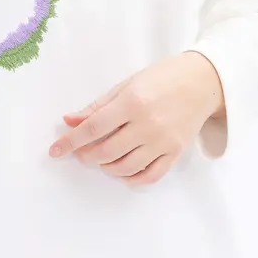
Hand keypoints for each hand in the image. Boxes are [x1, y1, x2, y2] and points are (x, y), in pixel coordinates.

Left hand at [49, 52, 223, 184]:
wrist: (203, 81)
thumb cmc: (162, 78)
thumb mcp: (127, 84)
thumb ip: (98, 105)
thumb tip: (69, 121)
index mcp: (133, 102)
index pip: (94, 127)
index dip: (71, 140)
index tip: (55, 150)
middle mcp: (148, 124)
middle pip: (107, 151)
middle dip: (87, 155)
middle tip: (81, 152)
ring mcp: (163, 141)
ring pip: (125, 167)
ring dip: (106, 167)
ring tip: (102, 159)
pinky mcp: (176, 153)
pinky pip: (149, 176)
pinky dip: (131, 179)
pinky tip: (122, 171)